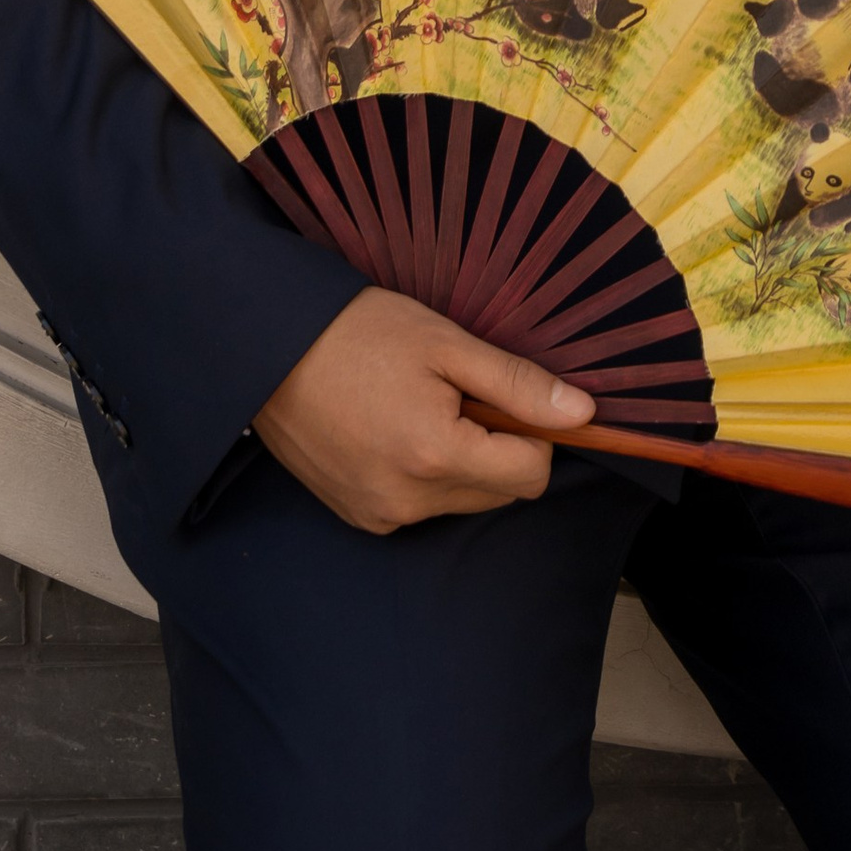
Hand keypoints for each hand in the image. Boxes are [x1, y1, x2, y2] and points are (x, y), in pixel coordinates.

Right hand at [252, 285, 594, 533]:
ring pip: (462, 500)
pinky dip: (426, 473)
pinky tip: (395, 427)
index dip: (538, 435)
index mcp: (436, 456)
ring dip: (462, 461)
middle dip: (498, 446)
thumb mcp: (447, 343)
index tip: (511, 396)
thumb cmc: (359, 333)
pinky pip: (421, 506)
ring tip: (421, 405)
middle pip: (499, 492)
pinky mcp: (359, 517)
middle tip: (458, 391)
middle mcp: (408, 502)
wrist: (267, 350)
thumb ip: (517, 384)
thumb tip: (583, 413)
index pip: (532, 476)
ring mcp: (379, 515)